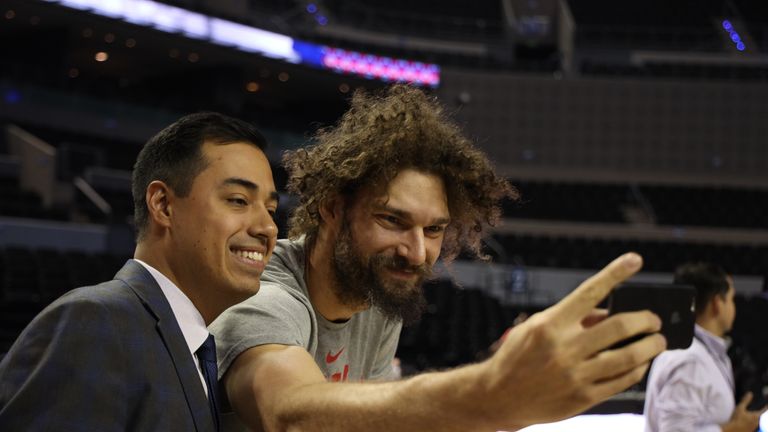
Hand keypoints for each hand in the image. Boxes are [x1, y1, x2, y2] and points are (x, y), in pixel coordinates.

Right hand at [480, 253, 666, 428]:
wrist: (498, 397)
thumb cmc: (518, 357)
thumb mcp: (535, 328)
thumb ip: (571, 320)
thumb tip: (609, 313)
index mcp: (550, 324)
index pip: (589, 292)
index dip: (615, 273)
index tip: (635, 260)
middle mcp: (564, 347)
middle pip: (619, 326)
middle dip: (646, 320)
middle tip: (655, 319)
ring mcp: (575, 374)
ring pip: (628, 356)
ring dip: (650, 346)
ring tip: (657, 340)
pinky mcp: (583, 397)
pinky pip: (622, 381)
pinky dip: (638, 369)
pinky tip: (642, 363)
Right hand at [722, 392, 766, 431]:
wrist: (733, 430)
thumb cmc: (736, 419)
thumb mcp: (740, 408)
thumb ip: (746, 400)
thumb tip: (750, 393)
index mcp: (757, 416)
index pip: (764, 410)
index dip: (766, 406)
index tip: (766, 404)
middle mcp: (758, 422)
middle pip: (761, 415)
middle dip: (759, 412)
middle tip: (757, 409)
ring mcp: (755, 427)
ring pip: (757, 420)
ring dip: (755, 417)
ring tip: (750, 415)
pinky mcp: (752, 430)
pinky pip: (754, 425)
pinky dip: (752, 422)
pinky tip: (746, 421)